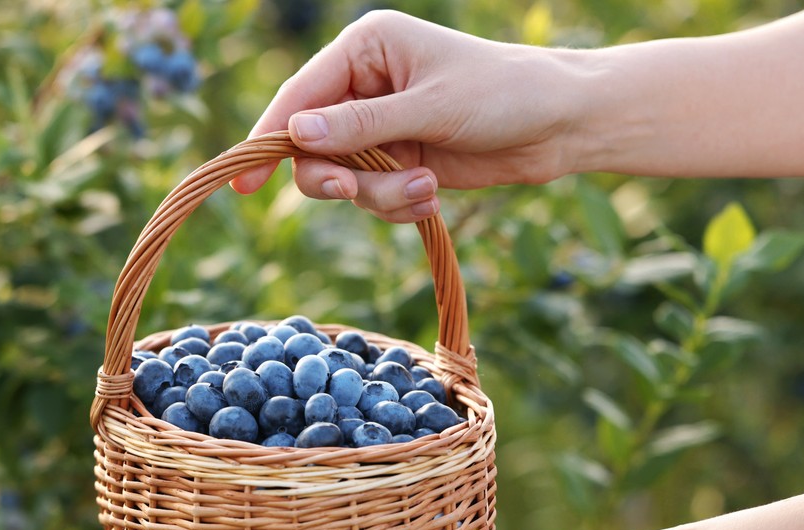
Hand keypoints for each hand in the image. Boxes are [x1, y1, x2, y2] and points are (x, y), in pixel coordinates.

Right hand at [231, 10, 586, 222]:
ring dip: (378, 195)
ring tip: (425, 188)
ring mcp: (380, 127)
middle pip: (310, 146)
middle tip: (349, 191)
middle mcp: (364, 86)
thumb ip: (362, 125)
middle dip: (334, 175)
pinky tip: (432, 195)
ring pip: (342, 179)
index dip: (267, 138)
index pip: (298, 95)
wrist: (560, 125)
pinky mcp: (398, 161)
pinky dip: (396, 204)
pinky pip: (371, 197)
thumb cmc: (504, 94)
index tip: (243, 181)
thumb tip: (297, 134)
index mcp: (365, 50)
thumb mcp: (431, 107)